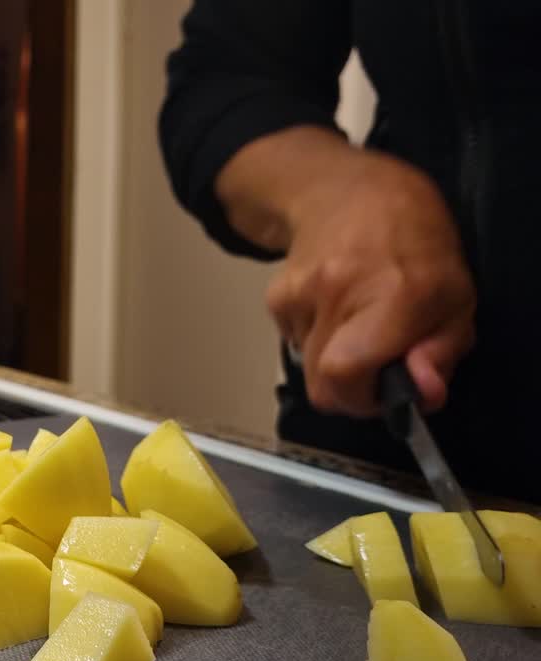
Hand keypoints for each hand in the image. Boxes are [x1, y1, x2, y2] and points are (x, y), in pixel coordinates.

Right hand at [219, 127, 475, 415]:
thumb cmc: (411, 238)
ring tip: (357, 319)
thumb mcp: (455, 296)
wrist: (347, 189)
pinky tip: (333, 304)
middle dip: (350, 390)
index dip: (362, 399)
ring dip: (333, 356)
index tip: (383, 393)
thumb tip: (422, 392)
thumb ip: (441, 352)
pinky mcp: (276, 296)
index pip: (345, 374)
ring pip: (308, 365)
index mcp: (395, 295)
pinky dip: (314, 335)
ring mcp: (301, 293)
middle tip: (374, 366)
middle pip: (321, 385)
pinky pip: (294, 340)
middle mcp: (340, 292)